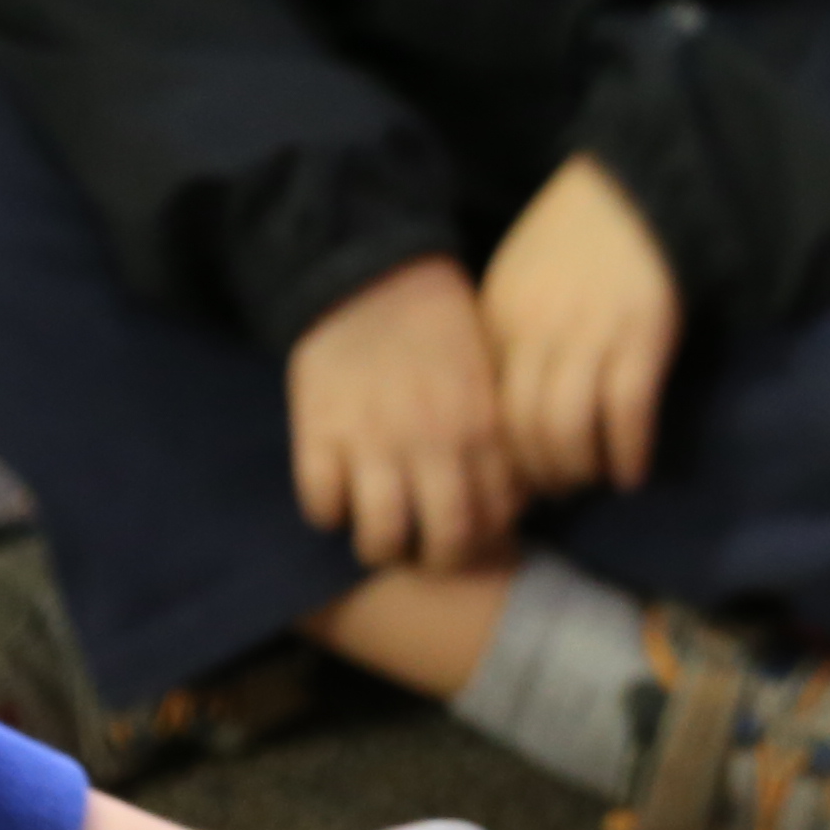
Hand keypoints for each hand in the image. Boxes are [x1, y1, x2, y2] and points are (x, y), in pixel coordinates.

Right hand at [289, 257, 519, 572]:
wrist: (372, 270)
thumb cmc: (438, 330)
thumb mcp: (488, 381)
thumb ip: (498, 441)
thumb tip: (510, 506)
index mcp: (483, 431)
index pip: (496, 521)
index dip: (483, 537)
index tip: (469, 528)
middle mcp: (433, 444)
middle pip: (446, 544)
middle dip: (436, 559)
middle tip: (422, 548)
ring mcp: (374, 441)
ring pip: (381, 537)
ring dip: (379, 546)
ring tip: (377, 533)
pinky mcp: (319, 431)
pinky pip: (321, 504)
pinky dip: (326, 509)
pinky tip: (335, 493)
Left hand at [482, 157, 683, 495]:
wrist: (632, 196)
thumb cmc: (570, 243)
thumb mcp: (513, 286)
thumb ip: (503, 341)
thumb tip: (505, 418)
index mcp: (498, 321)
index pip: (486, 410)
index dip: (500, 456)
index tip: (517, 475)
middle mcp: (536, 333)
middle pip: (523, 431)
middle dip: (540, 474)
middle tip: (558, 491)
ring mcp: (590, 338)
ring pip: (570, 431)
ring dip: (581, 470)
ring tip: (594, 478)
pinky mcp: (640, 341)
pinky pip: (627, 416)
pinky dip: (628, 454)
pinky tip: (632, 472)